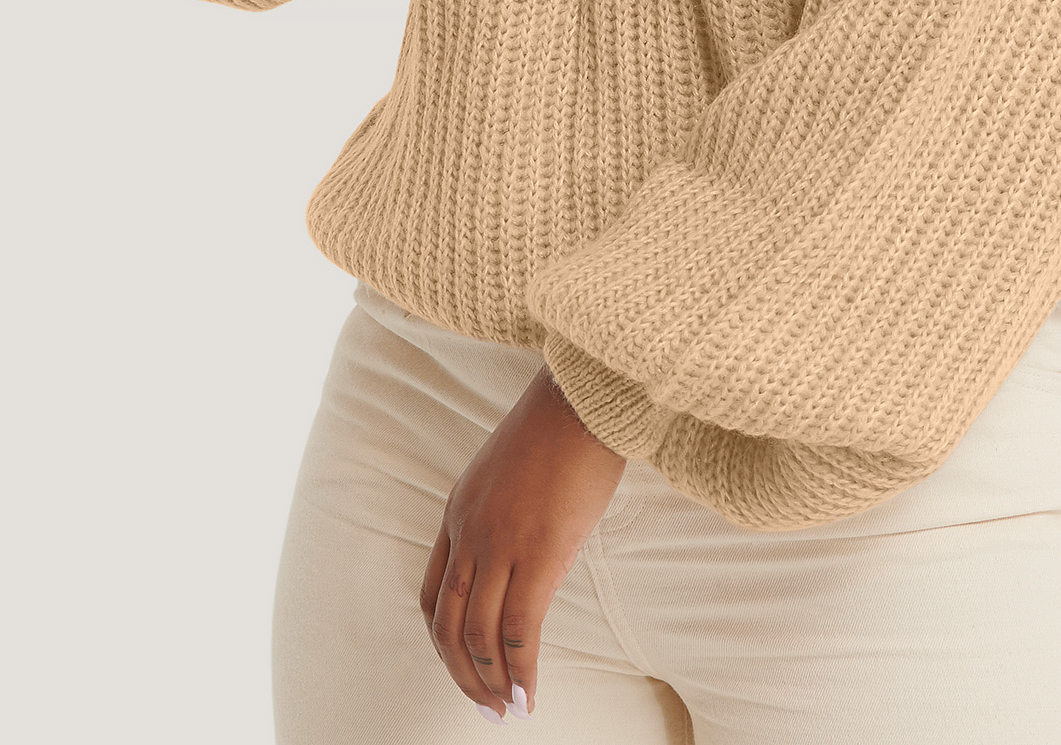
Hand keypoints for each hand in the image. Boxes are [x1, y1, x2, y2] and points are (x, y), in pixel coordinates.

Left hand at [420, 364, 626, 721]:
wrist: (584, 397)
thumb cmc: (561, 428)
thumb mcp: (512, 474)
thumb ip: (505, 517)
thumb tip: (525, 562)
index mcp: (458, 511)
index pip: (433, 594)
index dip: (444, 640)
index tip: (465, 667)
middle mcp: (469, 532)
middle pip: (448, 623)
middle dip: (463, 673)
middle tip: (485, 707)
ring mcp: (501, 542)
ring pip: (480, 634)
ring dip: (491, 681)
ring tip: (509, 708)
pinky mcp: (541, 551)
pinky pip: (521, 628)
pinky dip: (522, 669)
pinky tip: (530, 693)